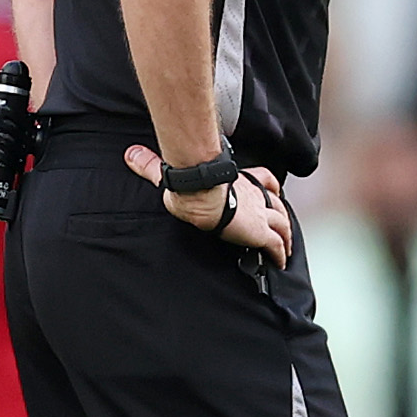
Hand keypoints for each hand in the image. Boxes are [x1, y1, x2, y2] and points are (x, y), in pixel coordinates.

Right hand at [126, 145, 290, 263]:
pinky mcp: (261, 232)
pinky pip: (276, 245)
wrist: (201, 195)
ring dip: (285, 235)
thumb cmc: (190, 185)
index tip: (272, 191)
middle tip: (282, 225)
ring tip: (285, 246)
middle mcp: (254, 196)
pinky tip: (280, 261)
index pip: (263, 179)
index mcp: (239, 181)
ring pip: (282, 224)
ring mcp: (260, 214)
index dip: (269, 186)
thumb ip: (153, 166)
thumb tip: (131, 155)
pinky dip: (280, 253)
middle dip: (280, 213)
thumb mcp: (172, 174)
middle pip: (276, 204)